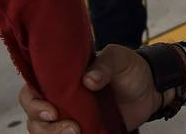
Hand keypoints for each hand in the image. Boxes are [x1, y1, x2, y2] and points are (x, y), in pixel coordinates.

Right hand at [18, 45, 161, 133]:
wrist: (152, 89)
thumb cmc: (131, 69)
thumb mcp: (120, 58)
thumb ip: (105, 64)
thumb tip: (88, 80)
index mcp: (63, 78)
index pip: (32, 90)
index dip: (33, 103)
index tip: (51, 111)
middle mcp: (62, 99)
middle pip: (35, 118)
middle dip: (45, 127)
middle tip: (71, 128)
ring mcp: (72, 117)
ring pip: (46, 133)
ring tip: (78, 132)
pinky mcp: (85, 131)